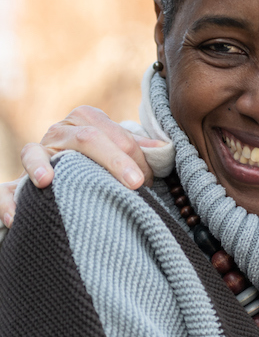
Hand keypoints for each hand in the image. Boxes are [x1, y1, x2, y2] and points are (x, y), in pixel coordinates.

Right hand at [1, 106, 164, 224]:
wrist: (74, 179)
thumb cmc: (106, 164)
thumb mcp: (123, 153)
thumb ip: (141, 150)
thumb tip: (164, 149)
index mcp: (87, 120)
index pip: (115, 133)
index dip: (135, 157)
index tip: (149, 182)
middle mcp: (59, 131)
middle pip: (85, 138)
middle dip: (114, 161)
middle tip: (137, 184)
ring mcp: (37, 153)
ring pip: (35, 152)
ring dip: (40, 166)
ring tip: (46, 181)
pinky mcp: (17, 182)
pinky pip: (5, 190)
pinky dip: (6, 201)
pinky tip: (16, 216)